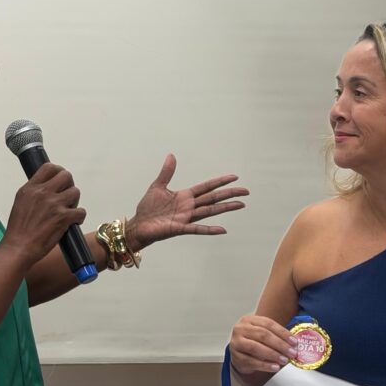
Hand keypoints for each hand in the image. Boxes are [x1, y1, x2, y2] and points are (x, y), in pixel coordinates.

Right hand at [0, 163, 85, 267]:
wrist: (18, 247)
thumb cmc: (18, 230)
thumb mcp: (21, 203)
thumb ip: (34, 193)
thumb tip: (47, 188)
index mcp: (30, 188)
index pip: (49, 167)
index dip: (58, 172)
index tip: (60, 180)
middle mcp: (42, 192)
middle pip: (66, 176)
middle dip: (69, 185)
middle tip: (66, 197)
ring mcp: (54, 204)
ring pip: (75, 192)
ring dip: (74, 202)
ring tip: (67, 211)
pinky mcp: (63, 217)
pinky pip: (81, 211)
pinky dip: (79, 217)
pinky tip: (72, 222)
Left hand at [125, 154, 247, 250]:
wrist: (138, 225)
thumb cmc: (148, 208)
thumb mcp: (157, 186)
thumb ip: (167, 172)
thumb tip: (171, 155)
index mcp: (185, 196)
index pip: (207, 187)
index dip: (220, 182)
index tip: (234, 177)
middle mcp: (189, 207)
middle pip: (213, 198)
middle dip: (229, 194)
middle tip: (246, 191)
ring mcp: (186, 218)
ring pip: (210, 211)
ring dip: (226, 208)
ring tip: (241, 204)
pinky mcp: (179, 228)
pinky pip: (197, 229)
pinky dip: (210, 230)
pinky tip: (223, 229)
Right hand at [229, 315, 298, 374]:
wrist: (240, 354)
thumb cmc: (254, 341)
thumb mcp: (263, 334)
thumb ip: (276, 336)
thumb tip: (294, 344)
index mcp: (249, 320)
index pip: (268, 324)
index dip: (283, 333)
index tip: (294, 342)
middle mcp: (240, 329)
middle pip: (262, 335)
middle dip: (280, 344)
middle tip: (292, 353)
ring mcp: (236, 343)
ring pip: (256, 348)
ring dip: (273, 354)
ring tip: (284, 360)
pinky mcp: (236, 357)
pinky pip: (252, 361)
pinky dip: (265, 365)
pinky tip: (275, 367)